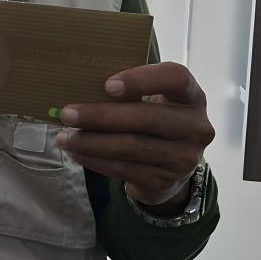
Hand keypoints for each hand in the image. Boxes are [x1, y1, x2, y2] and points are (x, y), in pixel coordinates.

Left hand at [56, 62, 214, 212]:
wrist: (171, 165)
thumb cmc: (154, 118)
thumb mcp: (153, 99)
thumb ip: (129, 91)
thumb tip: (78, 86)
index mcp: (191, 95)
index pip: (175, 78)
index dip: (141, 79)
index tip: (107, 85)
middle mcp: (195, 127)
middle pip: (146, 118)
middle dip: (101, 116)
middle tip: (67, 114)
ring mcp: (184, 157)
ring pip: (132, 147)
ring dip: (91, 142)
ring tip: (65, 136)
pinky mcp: (166, 181)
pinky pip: (124, 169)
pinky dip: (95, 160)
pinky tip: (77, 152)